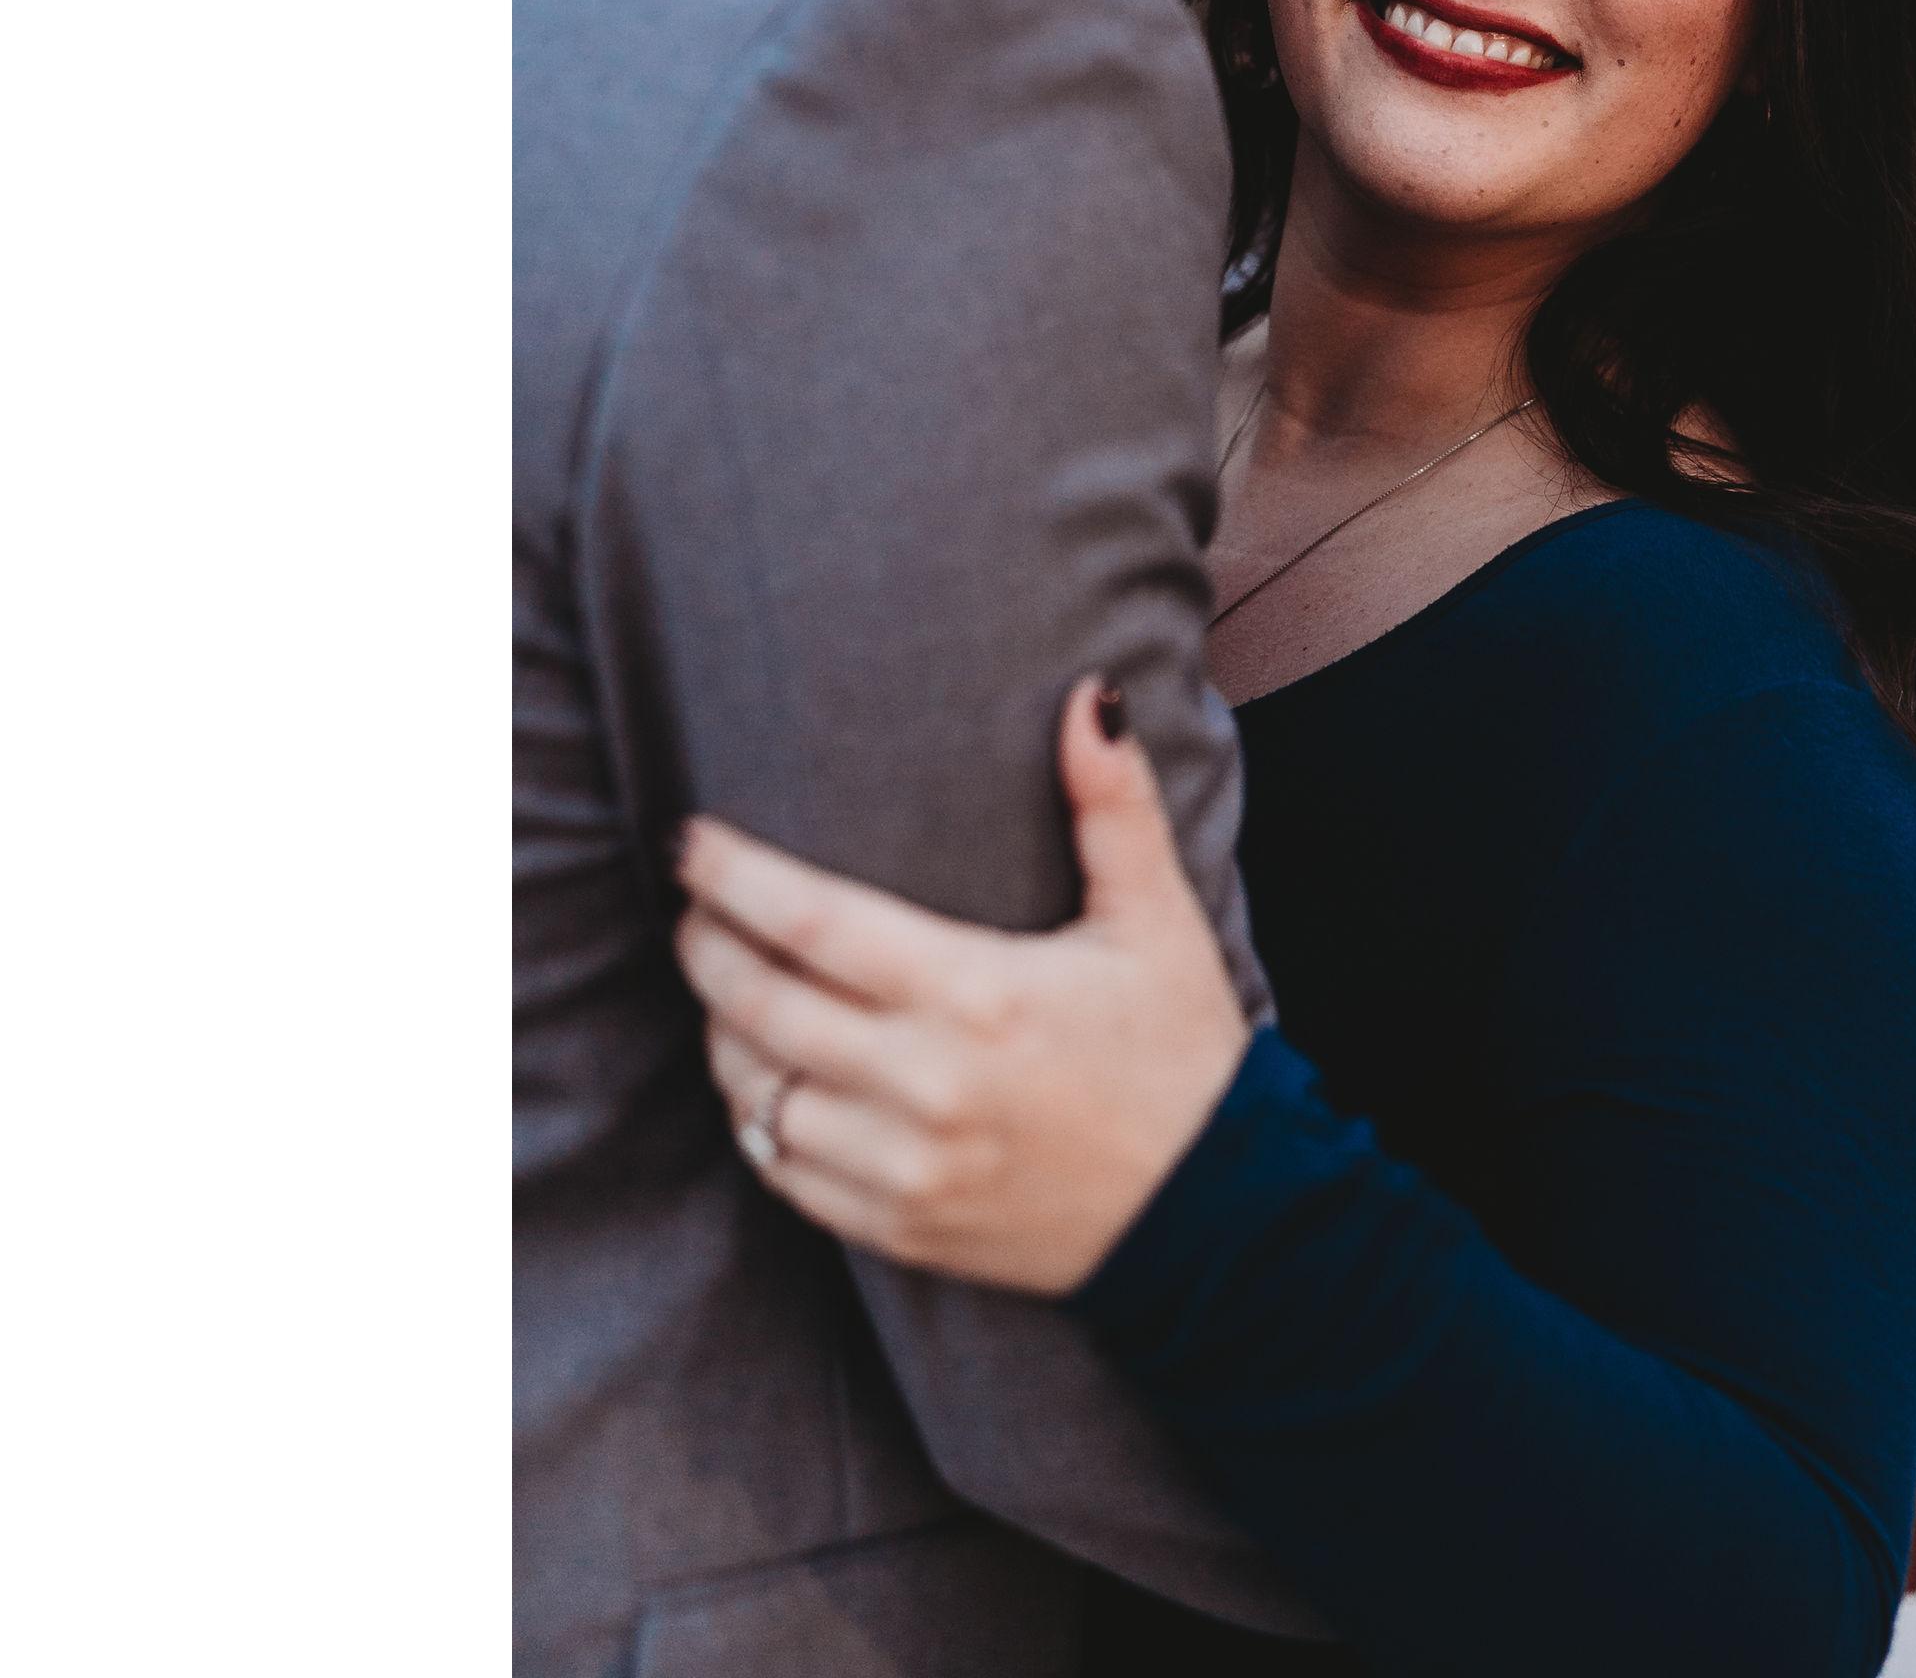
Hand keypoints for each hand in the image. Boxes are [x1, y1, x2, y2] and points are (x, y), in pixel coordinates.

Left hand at [672, 677, 1252, 1295]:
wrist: (1215, 1212)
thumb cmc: (1181, 1049)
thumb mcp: (1156, 916)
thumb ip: (1113, 802)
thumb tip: (1091, 694)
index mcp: (980, 996)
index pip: (814, 925)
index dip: (735, 878)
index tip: (692, 842)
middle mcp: (926, 1087)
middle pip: (759, 1006)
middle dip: (706, 946)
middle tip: (692, 902)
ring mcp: (906, 1169)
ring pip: (755, 1096)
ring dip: (723, 1034)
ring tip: (726, 982)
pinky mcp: (900, 1228)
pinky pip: (784, 1175)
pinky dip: (756, 1120)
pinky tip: (765, 1076)